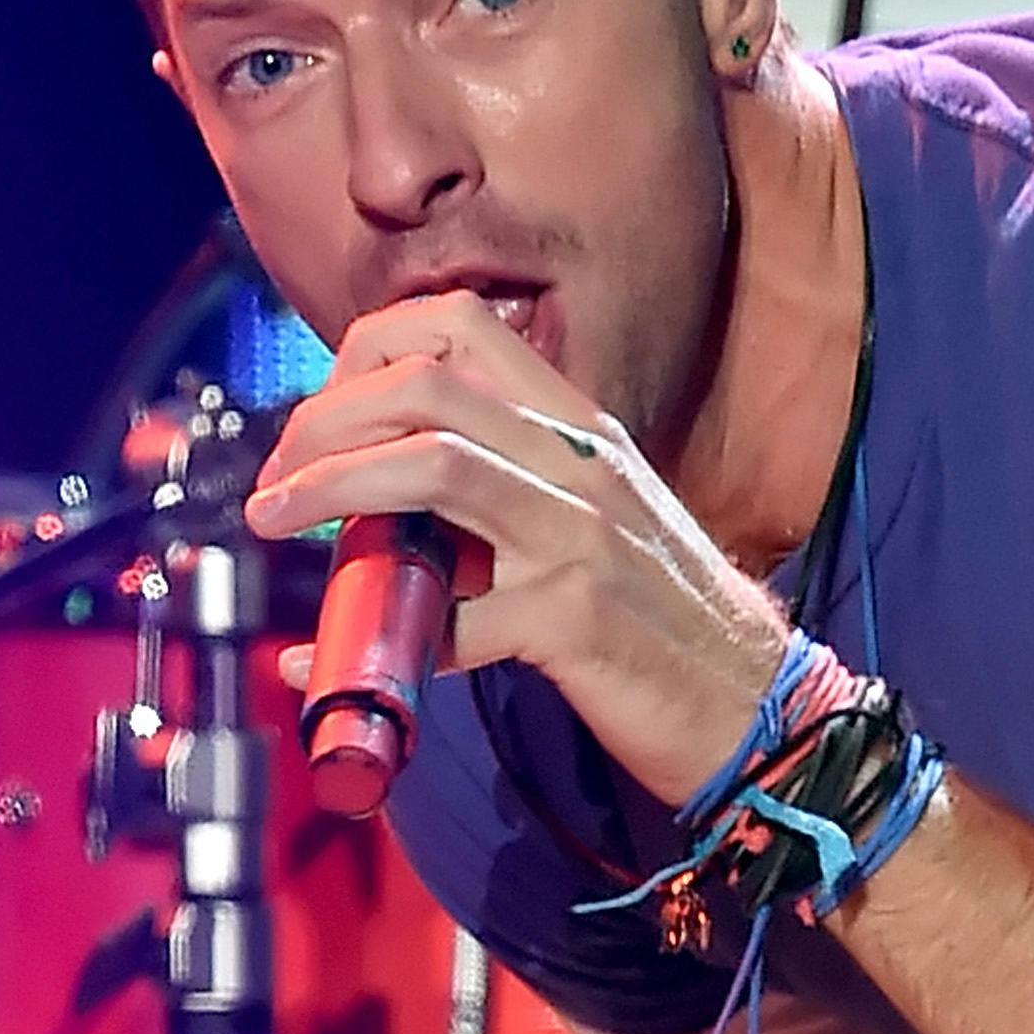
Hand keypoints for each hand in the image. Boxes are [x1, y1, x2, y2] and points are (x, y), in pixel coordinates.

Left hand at [243, 289, 791, 808]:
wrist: (759, 711)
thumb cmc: (666, 628)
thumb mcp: (598, 527)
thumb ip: (509, 497)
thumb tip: (383, 515)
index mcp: (583, 429)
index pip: (461, 323)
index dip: (366, 351)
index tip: (322, 414)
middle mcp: (584, 464)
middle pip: (427, 383)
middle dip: (322, 420)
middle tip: (277, 478)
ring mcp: (584, 538)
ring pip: (432, 464)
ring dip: (327, 486)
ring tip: (274, 518)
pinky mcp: (576, 620)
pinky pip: (450, 620)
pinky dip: (379, 640)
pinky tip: (339, 665)